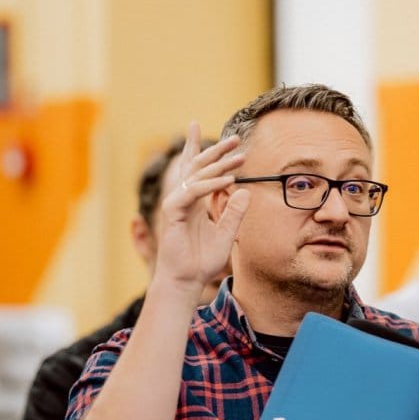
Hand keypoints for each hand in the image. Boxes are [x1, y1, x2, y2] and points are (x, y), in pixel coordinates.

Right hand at [152, 125, 249, 298]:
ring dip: (219, 164)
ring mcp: (176, 204)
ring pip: (197, 175)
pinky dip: (211, 185)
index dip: (206, 150)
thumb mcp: (227, 234)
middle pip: (198, 165)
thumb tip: (245, 191)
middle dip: (216, 150)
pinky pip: (194, 193)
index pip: (199, 170)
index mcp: (194, 201)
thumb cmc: (202, 261)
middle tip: (236, 138)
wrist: (187, 281)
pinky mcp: (172, 212)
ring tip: (239, 157)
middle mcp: (184, 198)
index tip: (225, 139)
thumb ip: (234, 212)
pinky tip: (229, 181)